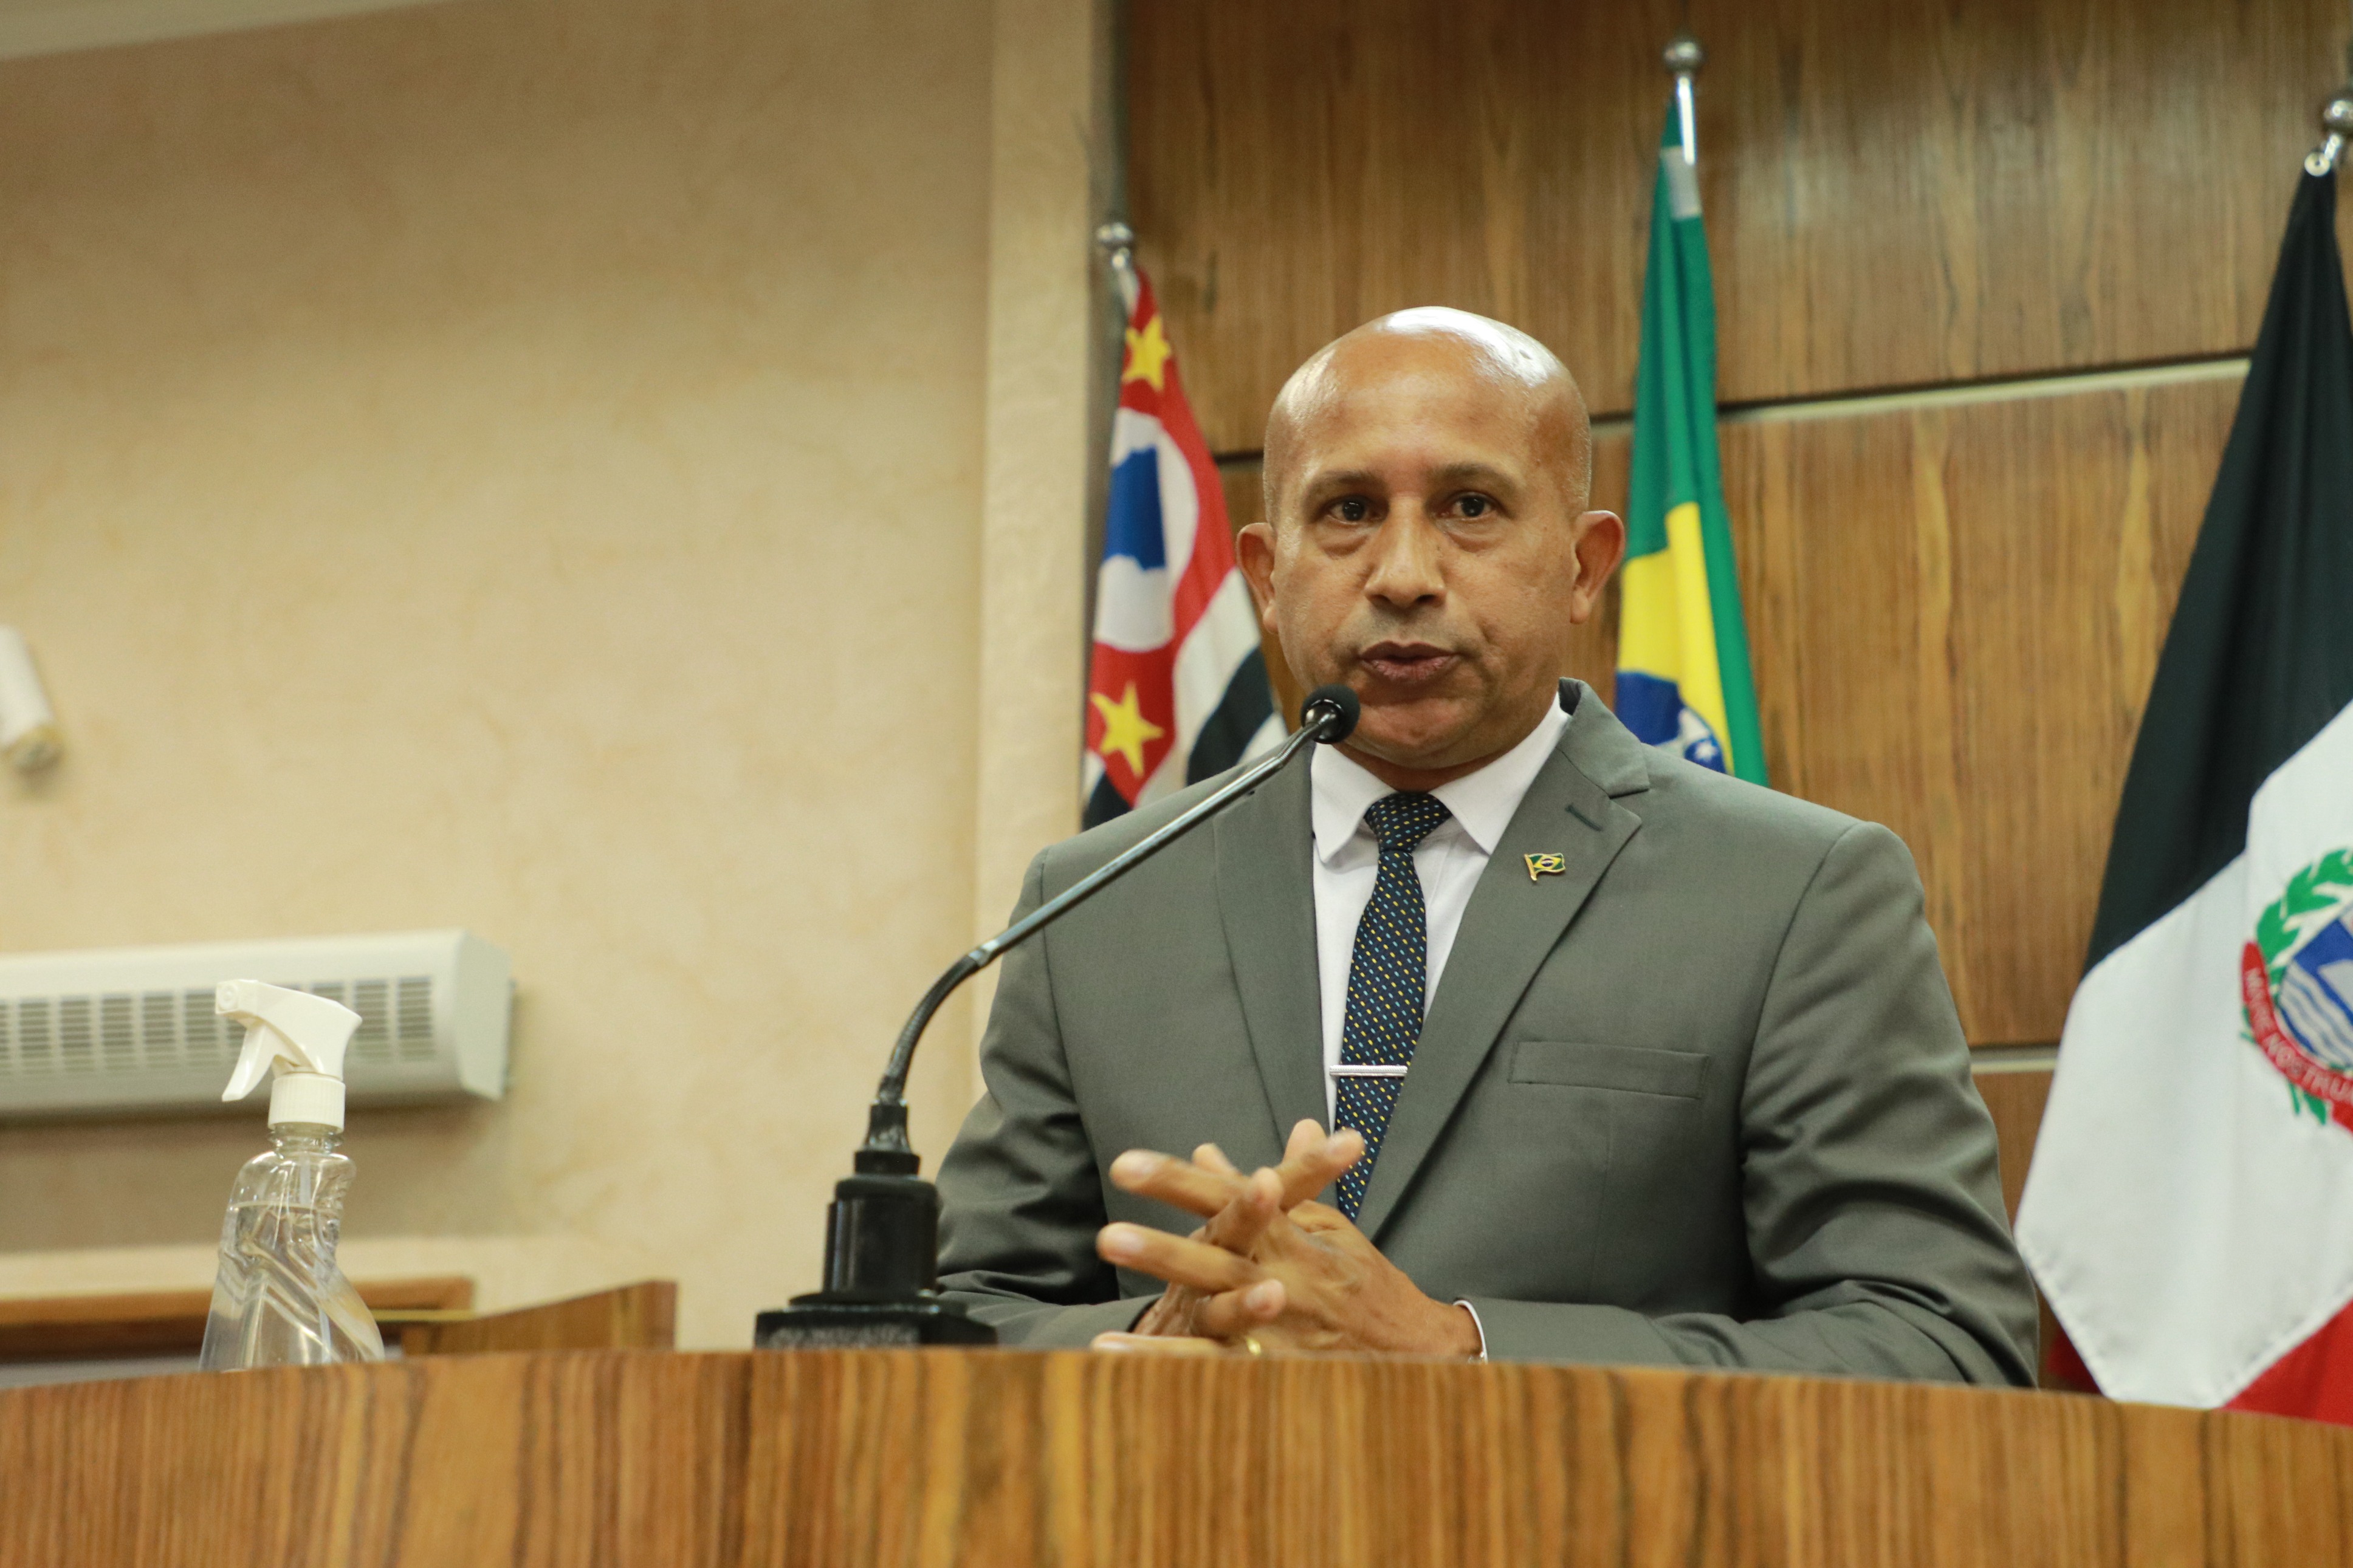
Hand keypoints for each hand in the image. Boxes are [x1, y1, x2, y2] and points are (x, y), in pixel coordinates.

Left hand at [1092, 1122, 1482, 1358]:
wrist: (1419, 1349)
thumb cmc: (1363, 1281)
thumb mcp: (1323, 1224)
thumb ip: (1262, 1189)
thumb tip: (1207, 1151)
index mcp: (1292, 1235)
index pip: (1229, 1198)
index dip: (1179, 1182)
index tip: (1125, 1165)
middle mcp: (1286, 1278)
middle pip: (1218, 1258)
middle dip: (1163, 1249)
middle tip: (1108, 1239)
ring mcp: (1283, 1328)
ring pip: (1219, 1317)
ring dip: (1164, 1329)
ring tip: (1107, 1324)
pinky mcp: (1279, 1367)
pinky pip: (1219, 1370)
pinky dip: (1170, 1368)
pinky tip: (1121, 1362)